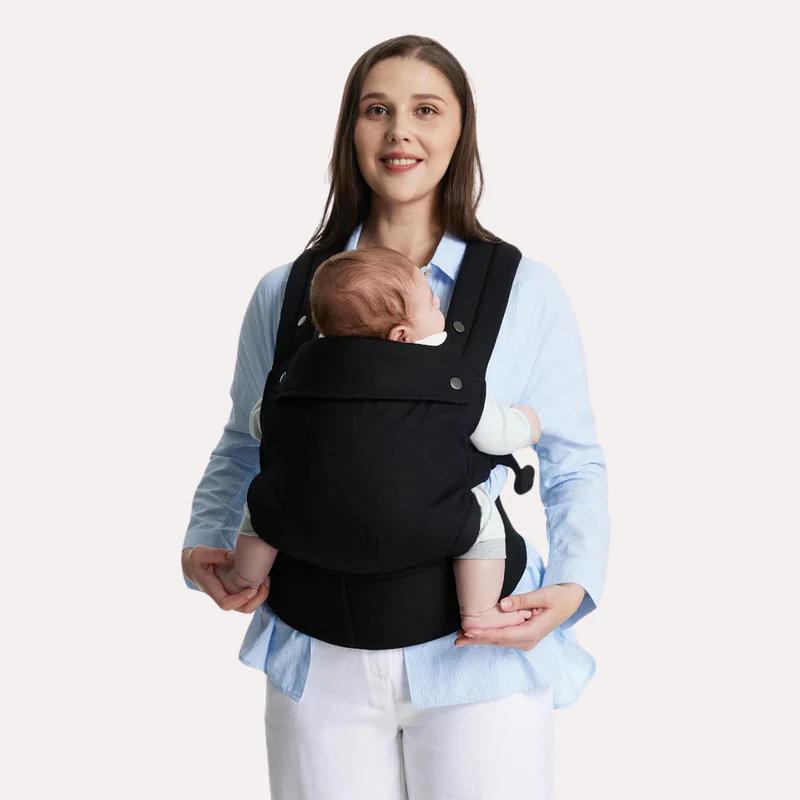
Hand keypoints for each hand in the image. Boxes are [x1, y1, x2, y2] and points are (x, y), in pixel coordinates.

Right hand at [182, 545, 268, 612]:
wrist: (192, 565)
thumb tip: (234, 557)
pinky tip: (263, 578)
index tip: (252, 589)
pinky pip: (248, 597)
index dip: (241, 600)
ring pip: (247, 605)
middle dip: (256, 600)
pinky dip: (258, 591)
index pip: (226, 604)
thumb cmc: (196, 560)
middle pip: (241, 609)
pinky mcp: (235, 589)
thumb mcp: (201, 553)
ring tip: (266, 580)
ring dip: (260, 596)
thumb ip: (218, 554)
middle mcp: (222, 595)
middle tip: (265, 584)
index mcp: (212, 589)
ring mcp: (229, 593)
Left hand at [453, 582, 584, 649]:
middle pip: (497, 641)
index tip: (469, 632)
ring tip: (460, 638)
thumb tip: (502, 605)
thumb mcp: (543, 595)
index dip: (485, 634)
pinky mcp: (522, 635)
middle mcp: (527, 640)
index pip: (503, 635)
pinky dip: (487, 636)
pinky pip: (502, 637)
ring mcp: (524, 640)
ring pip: (498, 641)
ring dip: (479, 640)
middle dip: (477, 640)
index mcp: (532, 632)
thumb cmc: (558, 597)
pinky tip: (475, 636)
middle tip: (457, 639)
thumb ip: (522, 600)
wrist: (570, 601)